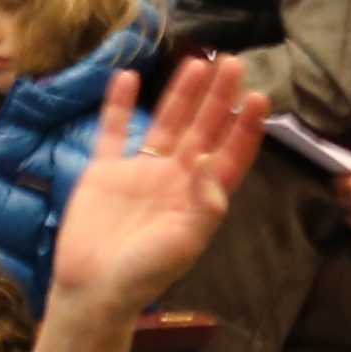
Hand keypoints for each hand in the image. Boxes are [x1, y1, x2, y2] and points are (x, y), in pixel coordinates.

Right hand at [46, 56, 257, 323]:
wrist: (93, 288)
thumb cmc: (144, 273)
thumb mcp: (184, 243)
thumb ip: (204, 204)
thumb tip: (213, 160)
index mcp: (198, 199)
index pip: (230, 155)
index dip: (244, 128)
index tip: (258, 97)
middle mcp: (174, 179)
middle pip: (201, 130)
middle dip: (217, 99)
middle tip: (232, 63)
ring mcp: (139, 172)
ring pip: (164, 124)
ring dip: (180, 94)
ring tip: (194, 62)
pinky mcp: (104, 172)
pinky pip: (113, 131)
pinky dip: (117, 105)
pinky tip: (126, 77)